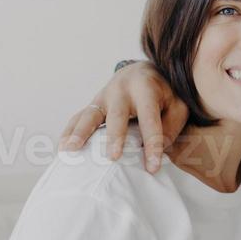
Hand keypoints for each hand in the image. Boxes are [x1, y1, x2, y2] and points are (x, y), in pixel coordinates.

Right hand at [59, 62, 187, 172]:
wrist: (141, 72)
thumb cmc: (163, 94)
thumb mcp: (178, 105)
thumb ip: (171, 126)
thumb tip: (157, 148)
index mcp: (146, 88)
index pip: (149, 119)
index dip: (152, 144)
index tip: (153, 167)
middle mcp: (121, 90)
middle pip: (116, 115)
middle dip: (114, 137)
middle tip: (112, 157)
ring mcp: (103, 96)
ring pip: (90, 115)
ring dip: (80, 133)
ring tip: (70, 150)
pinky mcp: (93, 104)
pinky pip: (78, 118)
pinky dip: (69, 132)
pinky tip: (62, 148)